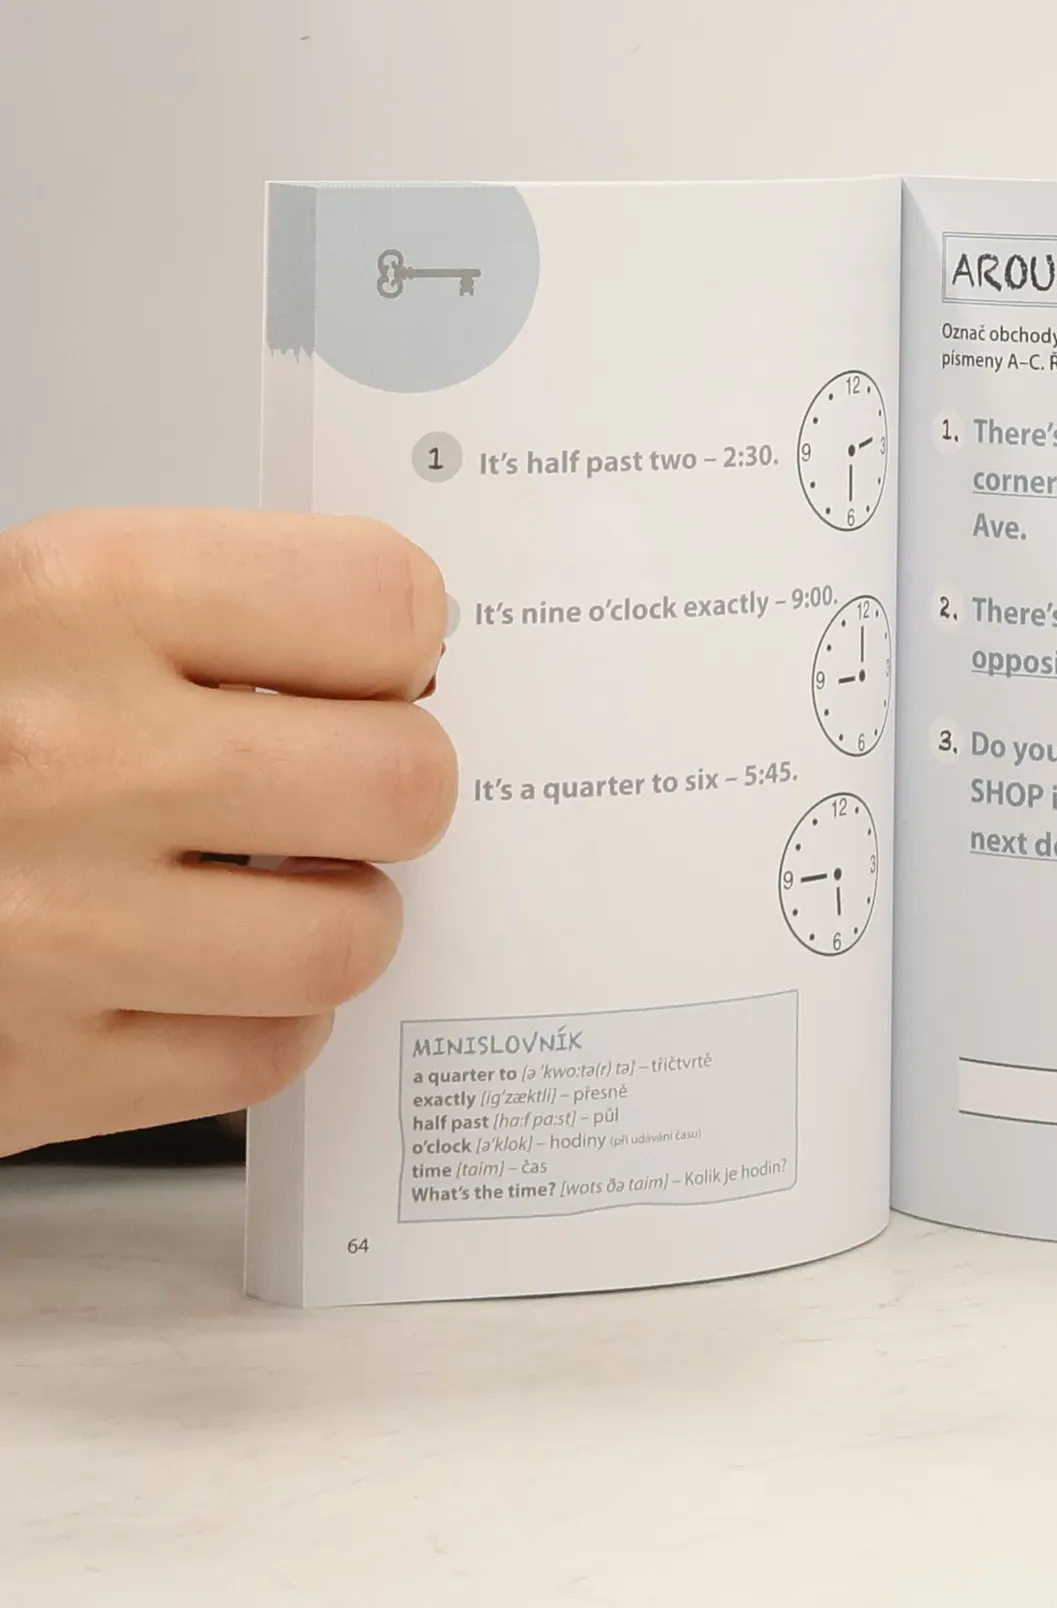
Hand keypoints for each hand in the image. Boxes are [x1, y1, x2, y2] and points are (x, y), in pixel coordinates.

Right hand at [0, 509, 456, 1155]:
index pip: (380, 599)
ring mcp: (52, 930)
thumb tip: (400, 646)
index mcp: (73, 598)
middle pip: (404, 781)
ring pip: (350, 936)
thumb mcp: (32, 610)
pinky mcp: (36, 1072)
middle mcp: (68, 759)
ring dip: (332, 914)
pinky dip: (257, 1016)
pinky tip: (192, 966)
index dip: (401, 639)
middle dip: (389, 787)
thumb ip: (206, 614)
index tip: (377, 663)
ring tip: (264, 883)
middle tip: (333, 785)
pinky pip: (263, 1052)